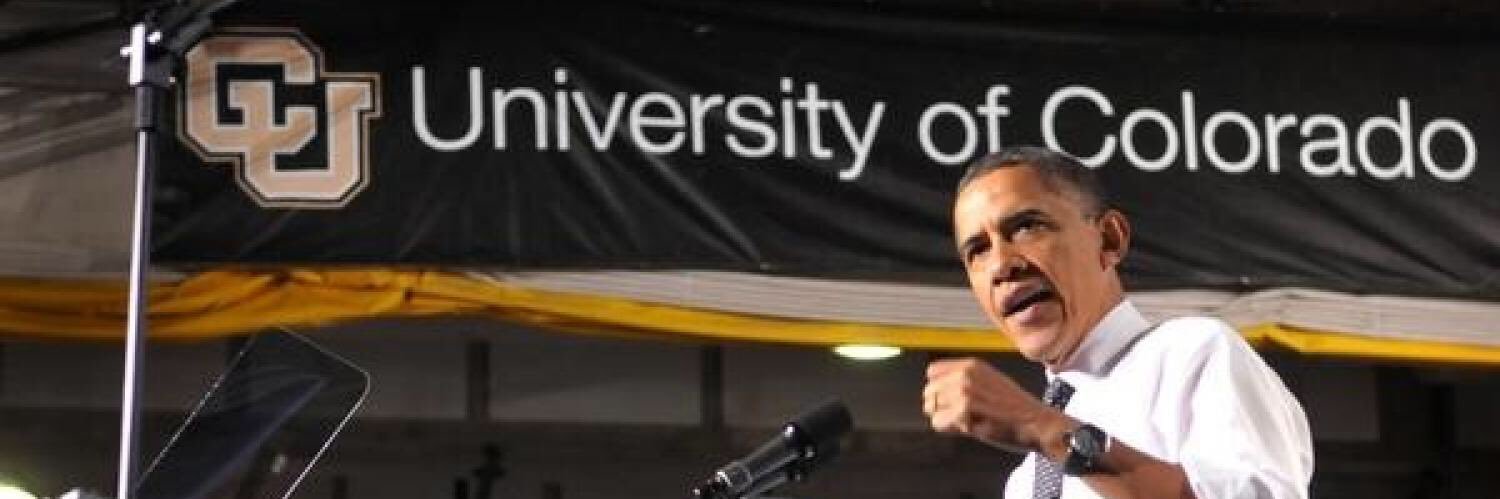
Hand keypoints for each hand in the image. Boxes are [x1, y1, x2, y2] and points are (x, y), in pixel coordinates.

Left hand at [922, 357, 1069, 453]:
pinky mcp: (964, 410)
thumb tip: (937, 390)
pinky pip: (938, 423)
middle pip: (929, 392)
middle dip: (941, 407)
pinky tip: (971, 428)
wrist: (1037, 423)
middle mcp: (965, 374)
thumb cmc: (1016, 408)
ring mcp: (964, 391)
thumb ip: (964, 380)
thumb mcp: (990, 381)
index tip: (952, 400)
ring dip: (947, 419)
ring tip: (970, 420)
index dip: (940, 389)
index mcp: (971, 365)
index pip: (932, 372)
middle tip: (964, 415)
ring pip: (932, 409)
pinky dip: (951, 430)